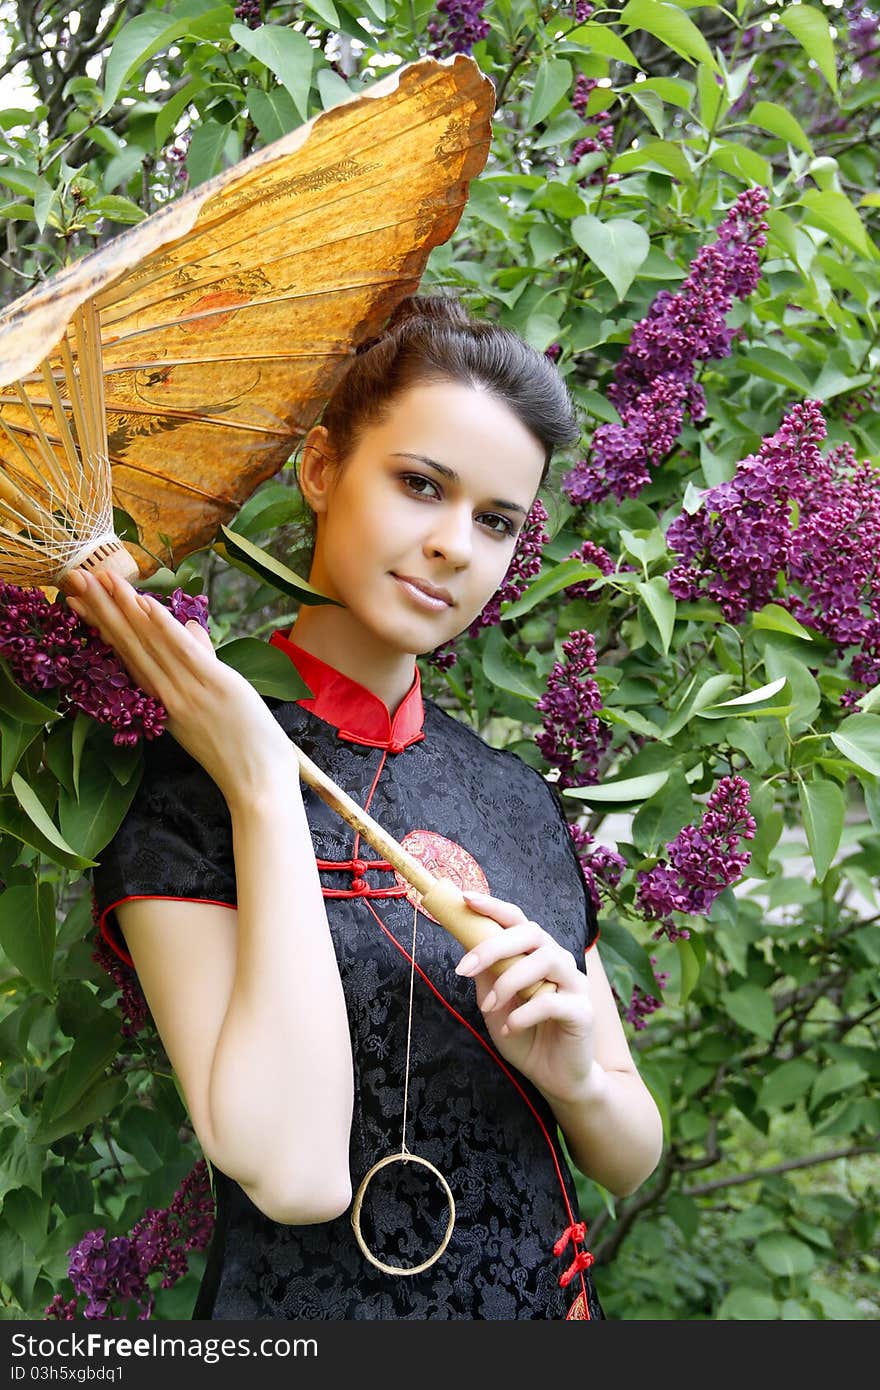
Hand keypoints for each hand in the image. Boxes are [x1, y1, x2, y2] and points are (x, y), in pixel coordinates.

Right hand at [63, 568, 297, 805]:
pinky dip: (165, 628)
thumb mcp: (213, 702)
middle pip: (129, 644)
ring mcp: (188, 690)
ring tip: (100, 578)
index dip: (102, 625)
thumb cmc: (240, 751)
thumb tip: (192, 626)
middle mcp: (167, 694)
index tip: (78, 599)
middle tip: (73, 578)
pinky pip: (184, 653)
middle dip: (101, 608)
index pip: (127, 654)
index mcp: (162, 701)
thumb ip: (202, 661)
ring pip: (150, 643)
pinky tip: (146, 604)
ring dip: (125, 607)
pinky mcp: (215, 686)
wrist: (257, 787)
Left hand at [454, 889, 594, 1104]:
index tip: (467, 899)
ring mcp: (574, 984)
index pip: (517, 920)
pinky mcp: (583, 1011)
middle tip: (464, 969)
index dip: (494, 906)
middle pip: (531, 933)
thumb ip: (486, 977)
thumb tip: (467, 947)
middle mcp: (558, 961)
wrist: (554, 1078)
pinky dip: (524, 1013)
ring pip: (544, 960)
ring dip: (509, 981)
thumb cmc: (524, 1036)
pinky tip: (512, 1028)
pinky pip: (552, 1001)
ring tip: (490, 1006)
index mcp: (535, 954)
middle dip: (493, 946)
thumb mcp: (494, 1004)